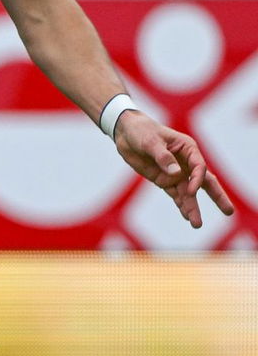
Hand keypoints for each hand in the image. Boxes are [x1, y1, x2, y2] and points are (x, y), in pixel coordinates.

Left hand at [113, 110, 234, 228]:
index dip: (197, 180)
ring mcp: (176, 174)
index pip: (199, 167)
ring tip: (197, 224)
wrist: (126, 134)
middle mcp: (186, 163)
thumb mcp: (150, 141)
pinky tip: (187, 217)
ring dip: (192, 208)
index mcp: (188, 148)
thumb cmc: (142, 132)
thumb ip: (163, 157)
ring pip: (189, 193)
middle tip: (229, 211)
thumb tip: (176, 173)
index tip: (191, 191)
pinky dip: (181, 206)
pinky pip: (175, 195)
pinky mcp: (164, 181)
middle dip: (217, 197)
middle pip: (205, 182)